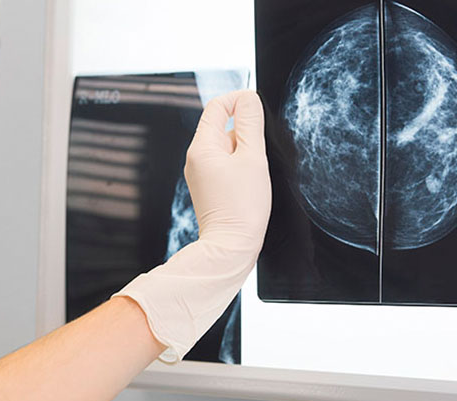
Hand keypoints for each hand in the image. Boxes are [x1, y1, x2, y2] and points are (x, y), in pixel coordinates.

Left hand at [114, 90, 271, 361]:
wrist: (230, 247)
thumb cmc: (242, 207)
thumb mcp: (253, 158)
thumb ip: (250, 124)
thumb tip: (248, 98)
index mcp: (202, 147)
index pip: (217, 106)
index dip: (239, 99)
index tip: (257, 105)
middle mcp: (196, 158)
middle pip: (223, 126)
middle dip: (246, 131)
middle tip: (261, 152)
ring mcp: (201, 173)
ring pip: (227, 147)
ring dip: (245, 151)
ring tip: (255, 173)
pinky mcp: (209, 187)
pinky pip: (226, 164)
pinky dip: (241, 166)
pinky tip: (250, 183)